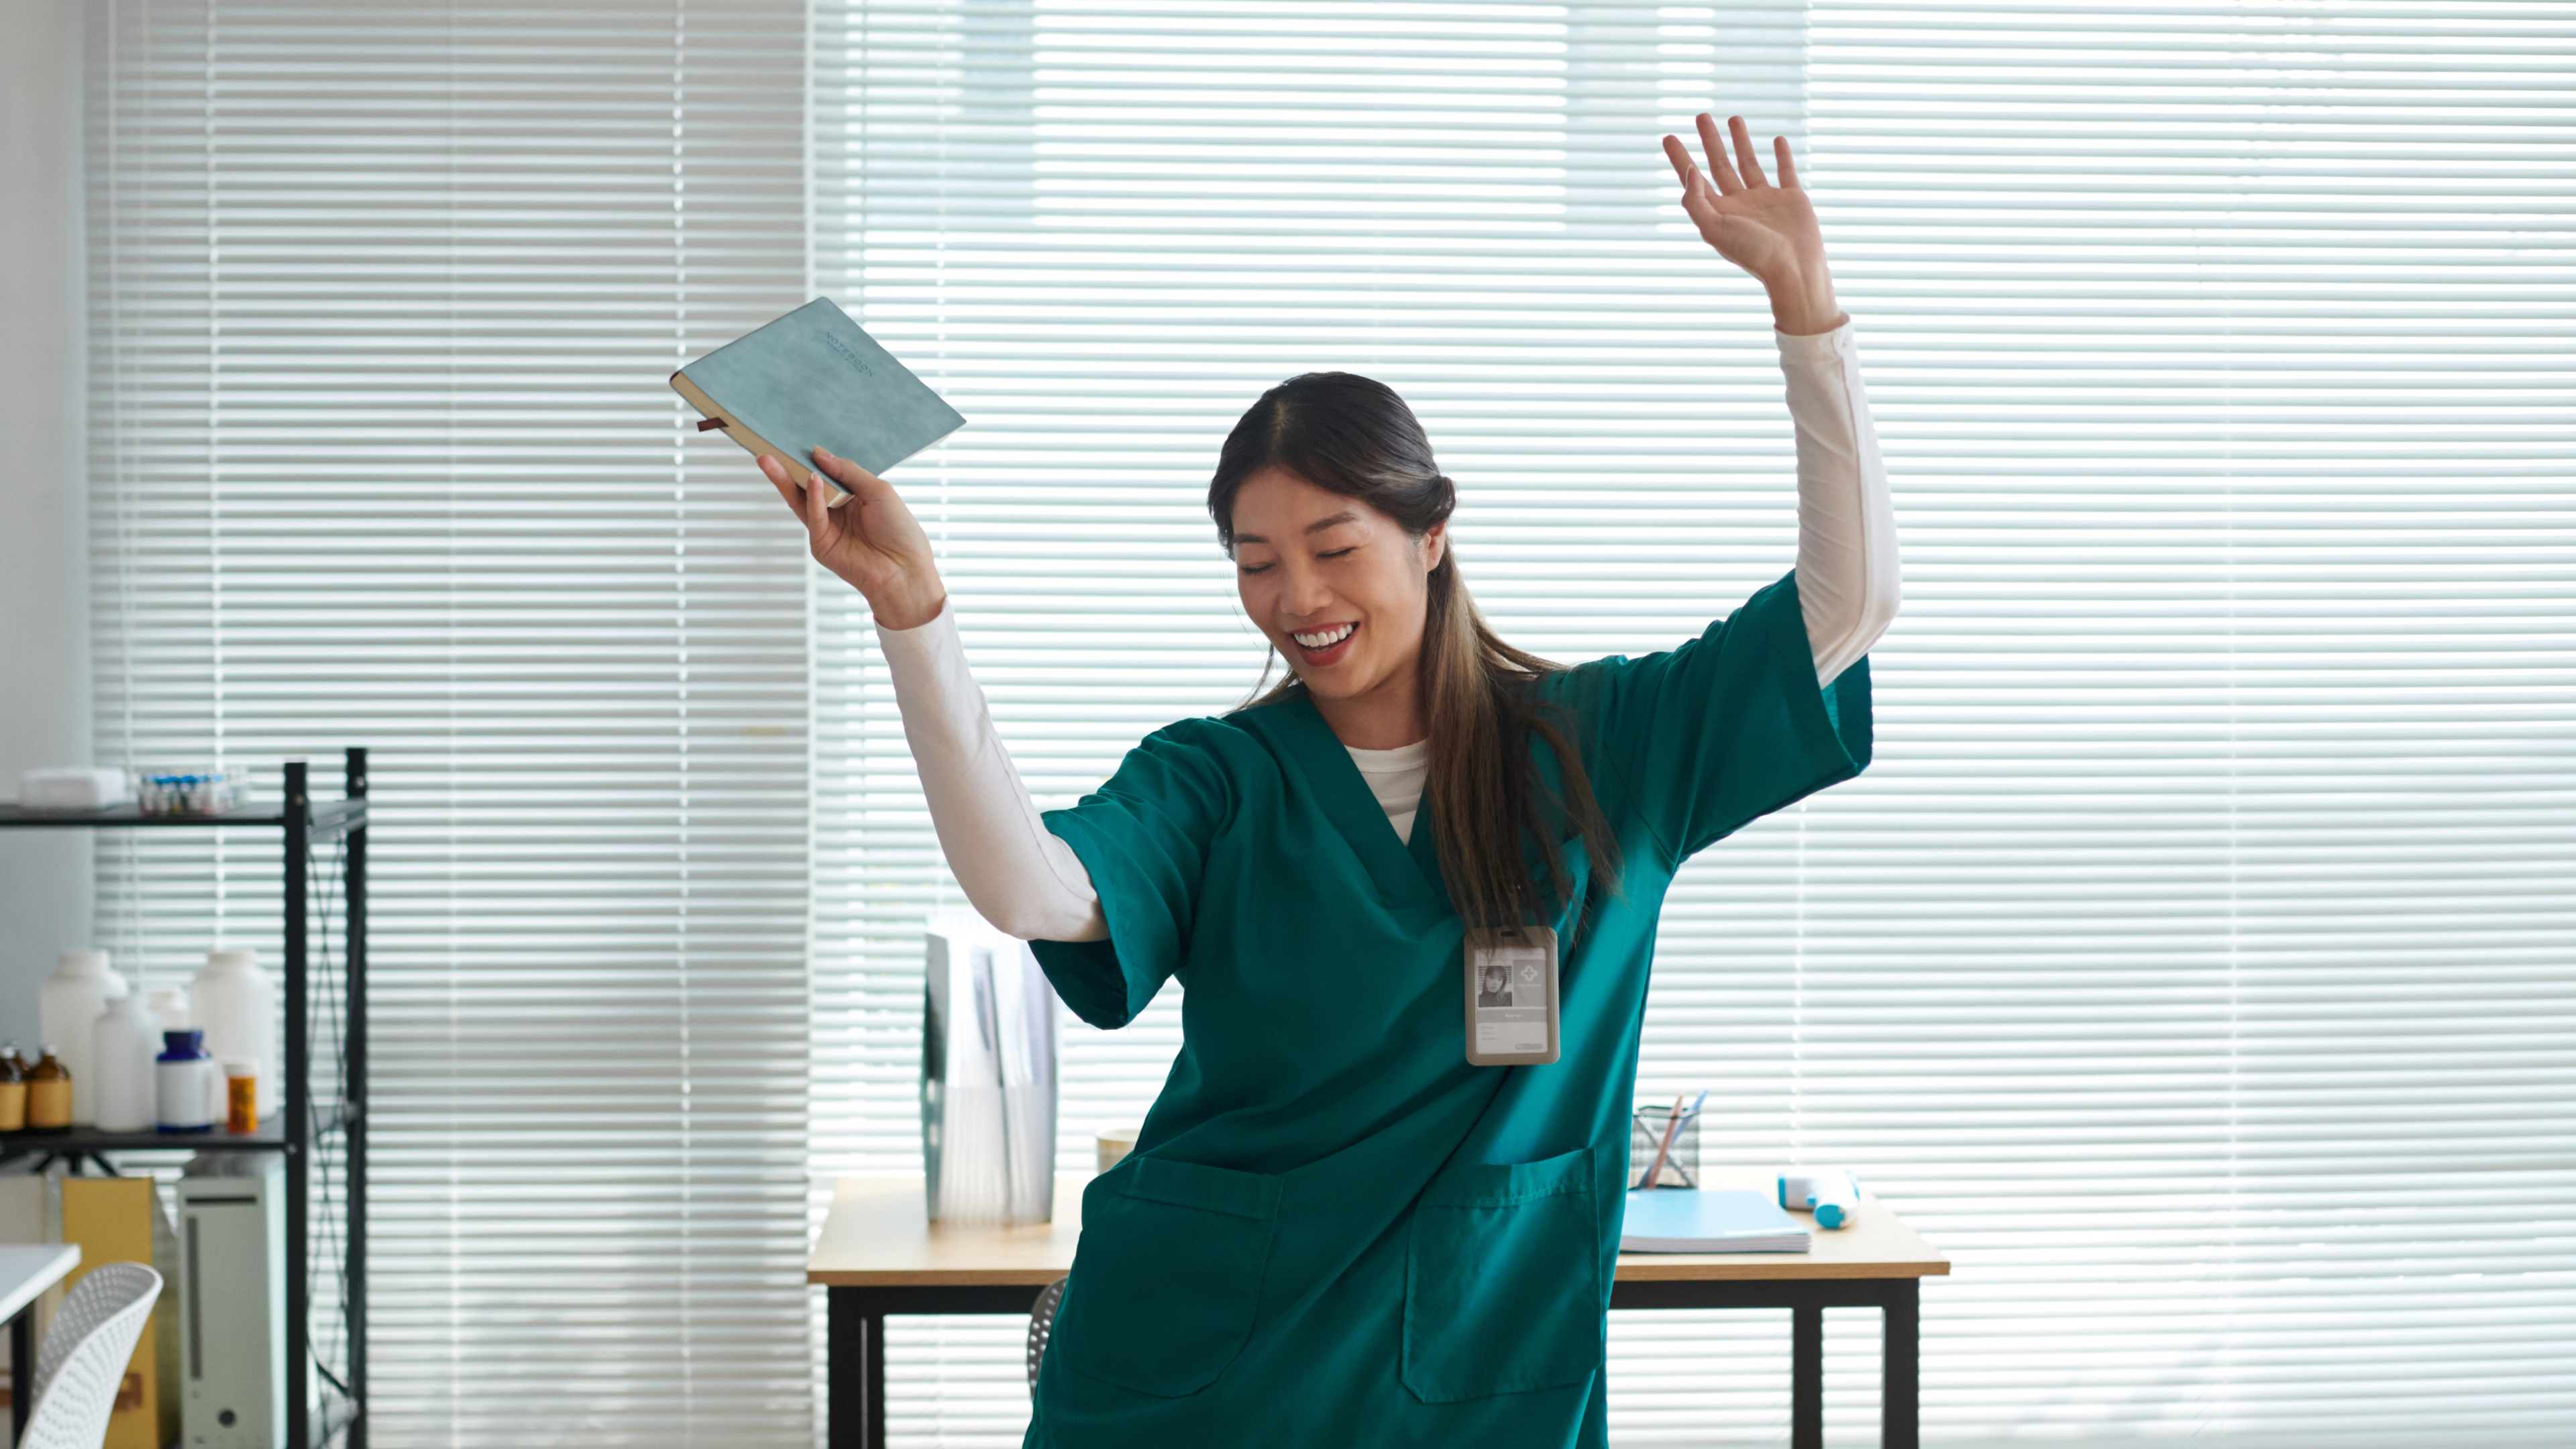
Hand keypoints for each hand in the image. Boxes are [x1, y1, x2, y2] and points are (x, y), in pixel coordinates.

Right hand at [761, 449, 946, 629]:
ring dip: (785, 480)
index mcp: (854, 496)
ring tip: (769, 460)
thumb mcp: (878, 491)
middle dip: (788, 467)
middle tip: (768, 449)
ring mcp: (827, 528)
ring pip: (800, 500)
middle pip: (807, 486)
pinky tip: (812, 480)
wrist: (905, 571)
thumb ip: (848, 471)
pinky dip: (812, 497)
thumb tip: (818, 453)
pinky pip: (814, 516)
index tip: (795, 440)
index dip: (811, 459)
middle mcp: (838, 510)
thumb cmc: (900, 531)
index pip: (826, 473)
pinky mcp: (821, 545)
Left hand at [1660, 113, 1842, 335]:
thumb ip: (1695, 200)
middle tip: (1701, 116)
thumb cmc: (1752, 252)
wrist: (1793, 268)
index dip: (1680, 158)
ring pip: (1749, 163)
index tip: (1668, 136)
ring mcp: (1765, 200)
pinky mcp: (1791, 198)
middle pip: (1719, 165)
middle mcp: (1739, 204)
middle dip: (1709, 140)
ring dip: (1740, 141)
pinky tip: (1777, 140)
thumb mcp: (1714, 227)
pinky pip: (1785, 171)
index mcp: (1718, 212)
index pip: (1693, 179)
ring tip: (1733, 118)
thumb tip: (1690, 171)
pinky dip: (1782, 155)